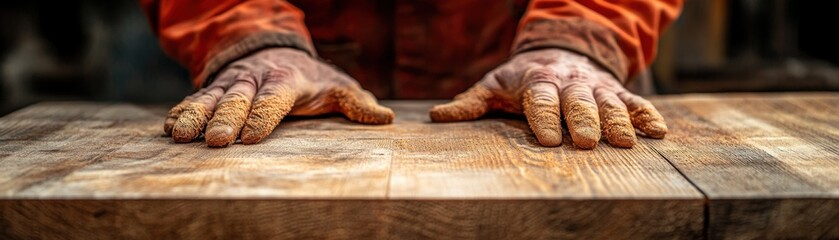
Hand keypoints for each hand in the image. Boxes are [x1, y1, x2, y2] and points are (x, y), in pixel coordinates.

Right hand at [165, 48, 393, 146]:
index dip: (263, 117)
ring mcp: (231, 83)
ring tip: (180, 136)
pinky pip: (195, 98)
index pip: (274, 100)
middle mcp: (255, 79)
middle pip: (238, 100)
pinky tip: (169, 127)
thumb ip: (358, 104)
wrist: (276, 51)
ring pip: (211, 98)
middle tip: (215, 143)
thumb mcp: (339, 87)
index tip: (251, 139)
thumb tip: (386, 118)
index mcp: (287, 81)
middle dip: (225, 120)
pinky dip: (181, 111)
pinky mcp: (214, 88)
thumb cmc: (313, 79)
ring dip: (195, 116)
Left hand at [429, 49, 666, 148]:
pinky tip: (658, 132)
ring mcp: (594, 86)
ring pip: (608, 101)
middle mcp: (568, 82)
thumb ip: (469, 103)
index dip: (544, 118)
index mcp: (537, 82)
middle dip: (583, 119)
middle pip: (577, 101)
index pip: (540, 100)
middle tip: (587, 142)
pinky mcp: (614, 91)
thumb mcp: (492, 85)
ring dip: (618, 120)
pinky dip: (646, 114)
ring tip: (626, 143)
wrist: (557, 51)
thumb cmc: (519, 78)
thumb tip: (437, 116)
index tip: (548, 140)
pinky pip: (633, 101)